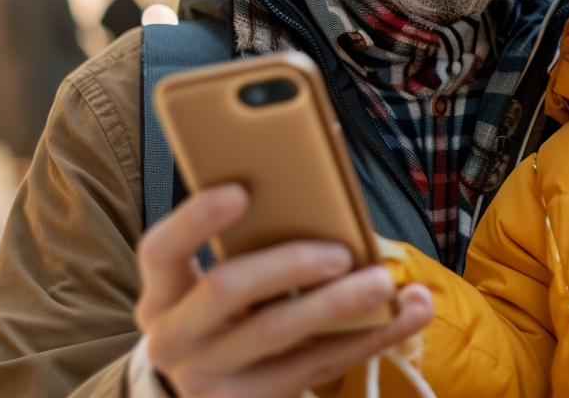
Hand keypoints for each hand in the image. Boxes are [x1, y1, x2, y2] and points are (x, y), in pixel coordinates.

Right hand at [135, 184, 433, 396]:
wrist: (208, 392)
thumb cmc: (225, 318)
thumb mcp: (212, 285)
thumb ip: (245, 249)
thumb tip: (319, 203)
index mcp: (163, 294)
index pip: (161, 250)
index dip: (196, 218)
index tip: (240, 190)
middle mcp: (175, 337)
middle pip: (226, 288)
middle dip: (288, 264)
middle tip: (340, 253)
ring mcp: (208, 377)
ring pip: (277, 331)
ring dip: (338, 303)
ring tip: (382, 282)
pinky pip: (317, 364)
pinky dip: (371, 336)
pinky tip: (406, 313)